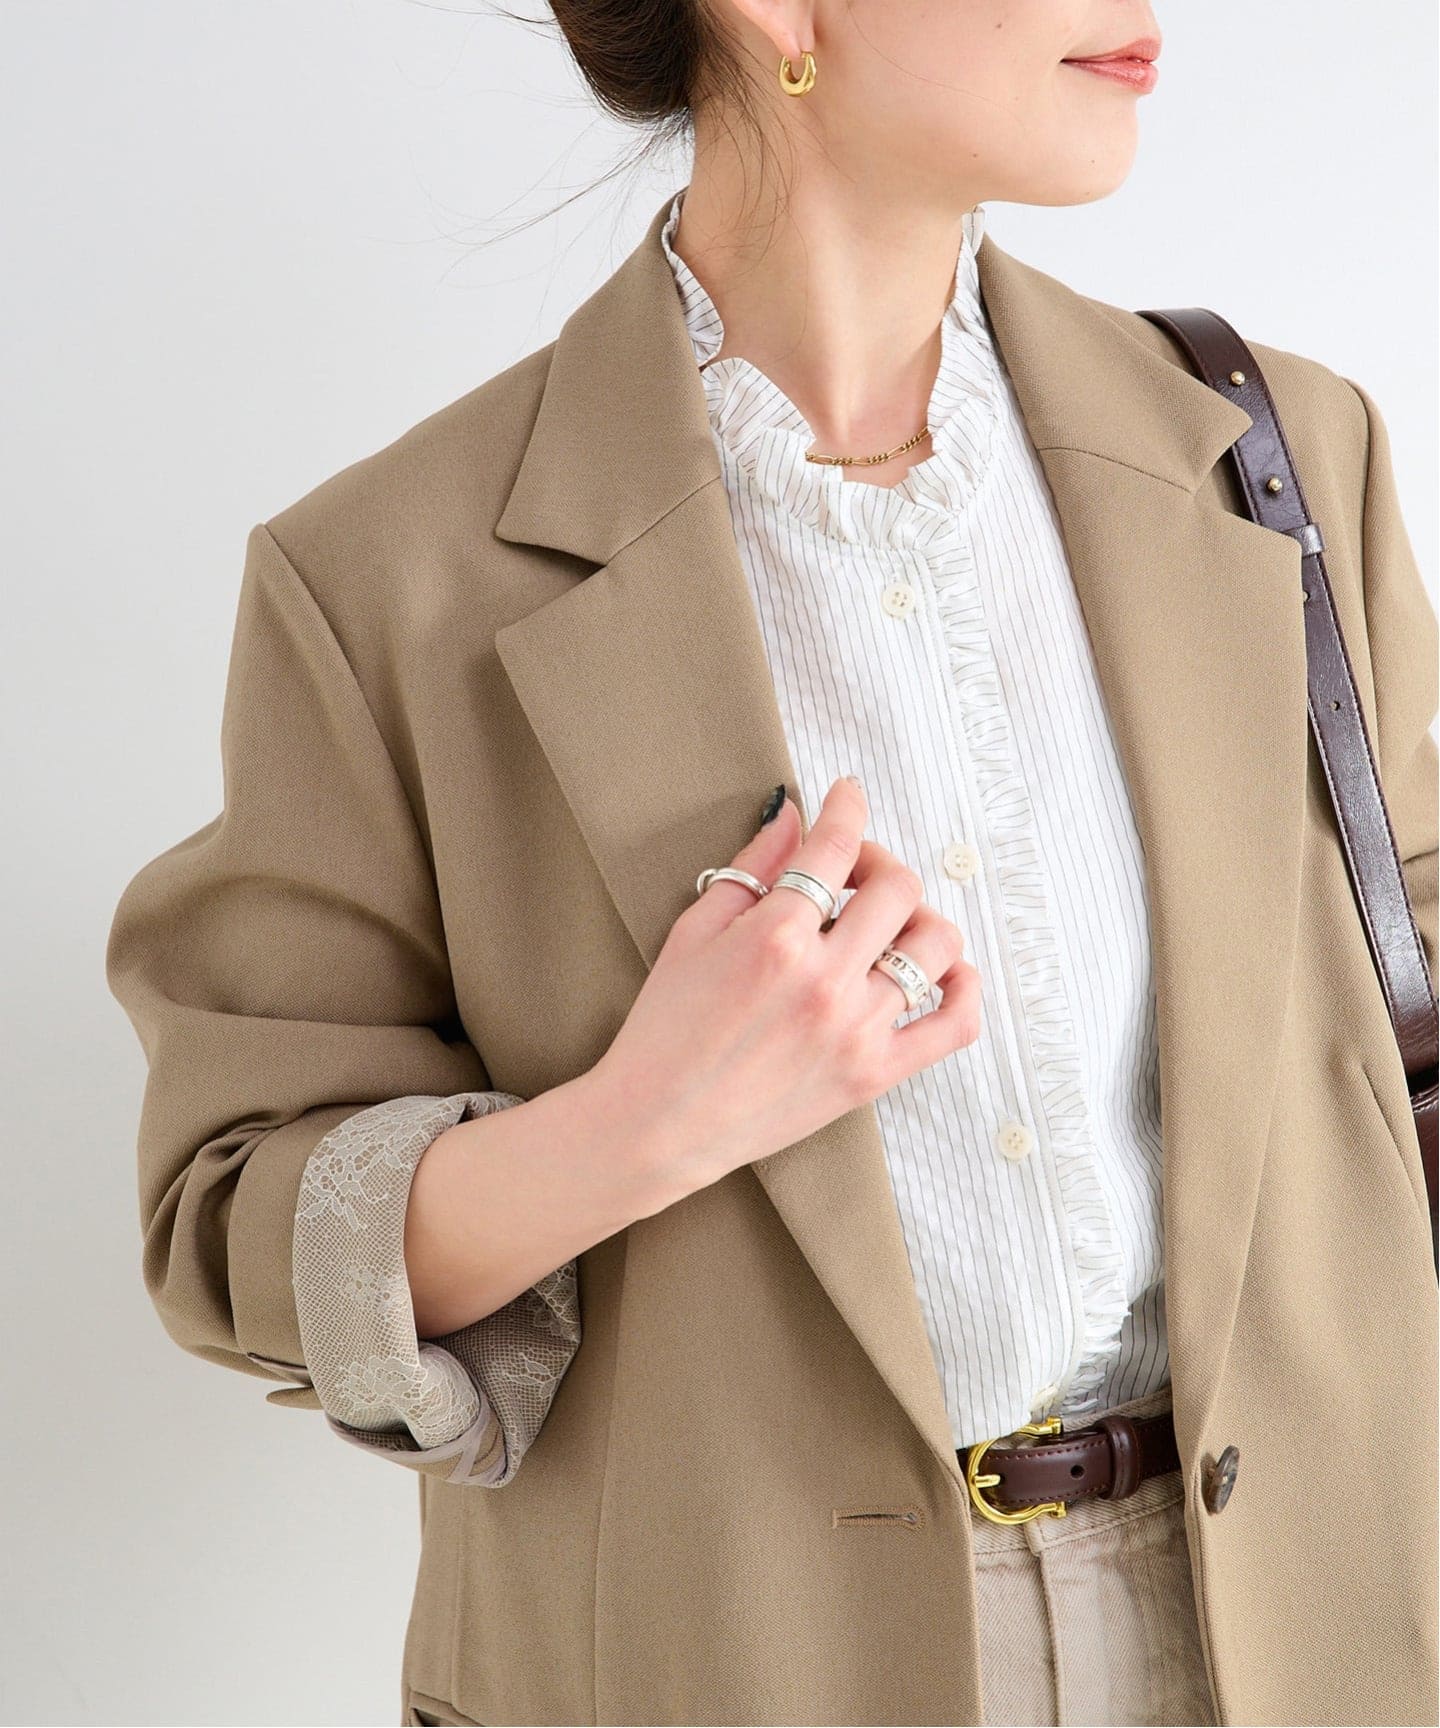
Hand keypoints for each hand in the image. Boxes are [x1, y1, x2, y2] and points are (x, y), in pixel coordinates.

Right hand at [589, 775, 982, 1206]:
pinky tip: (941, 972)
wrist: (658, 1125)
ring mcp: (856, 1029)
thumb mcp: (692, 932)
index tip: (847, 794)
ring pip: (936, 944)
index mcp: (774, 937)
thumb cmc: (664, 1029)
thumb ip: (750, 868)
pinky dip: (964, 988)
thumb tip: (794, 817)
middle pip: (898, 887)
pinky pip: (955, 1024)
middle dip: (878, 862)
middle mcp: (825, 980)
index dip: (848, 806)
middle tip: (853, 873)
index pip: (836, 846)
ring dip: (919, 918)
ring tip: (888, 924)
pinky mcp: (874, 1074)